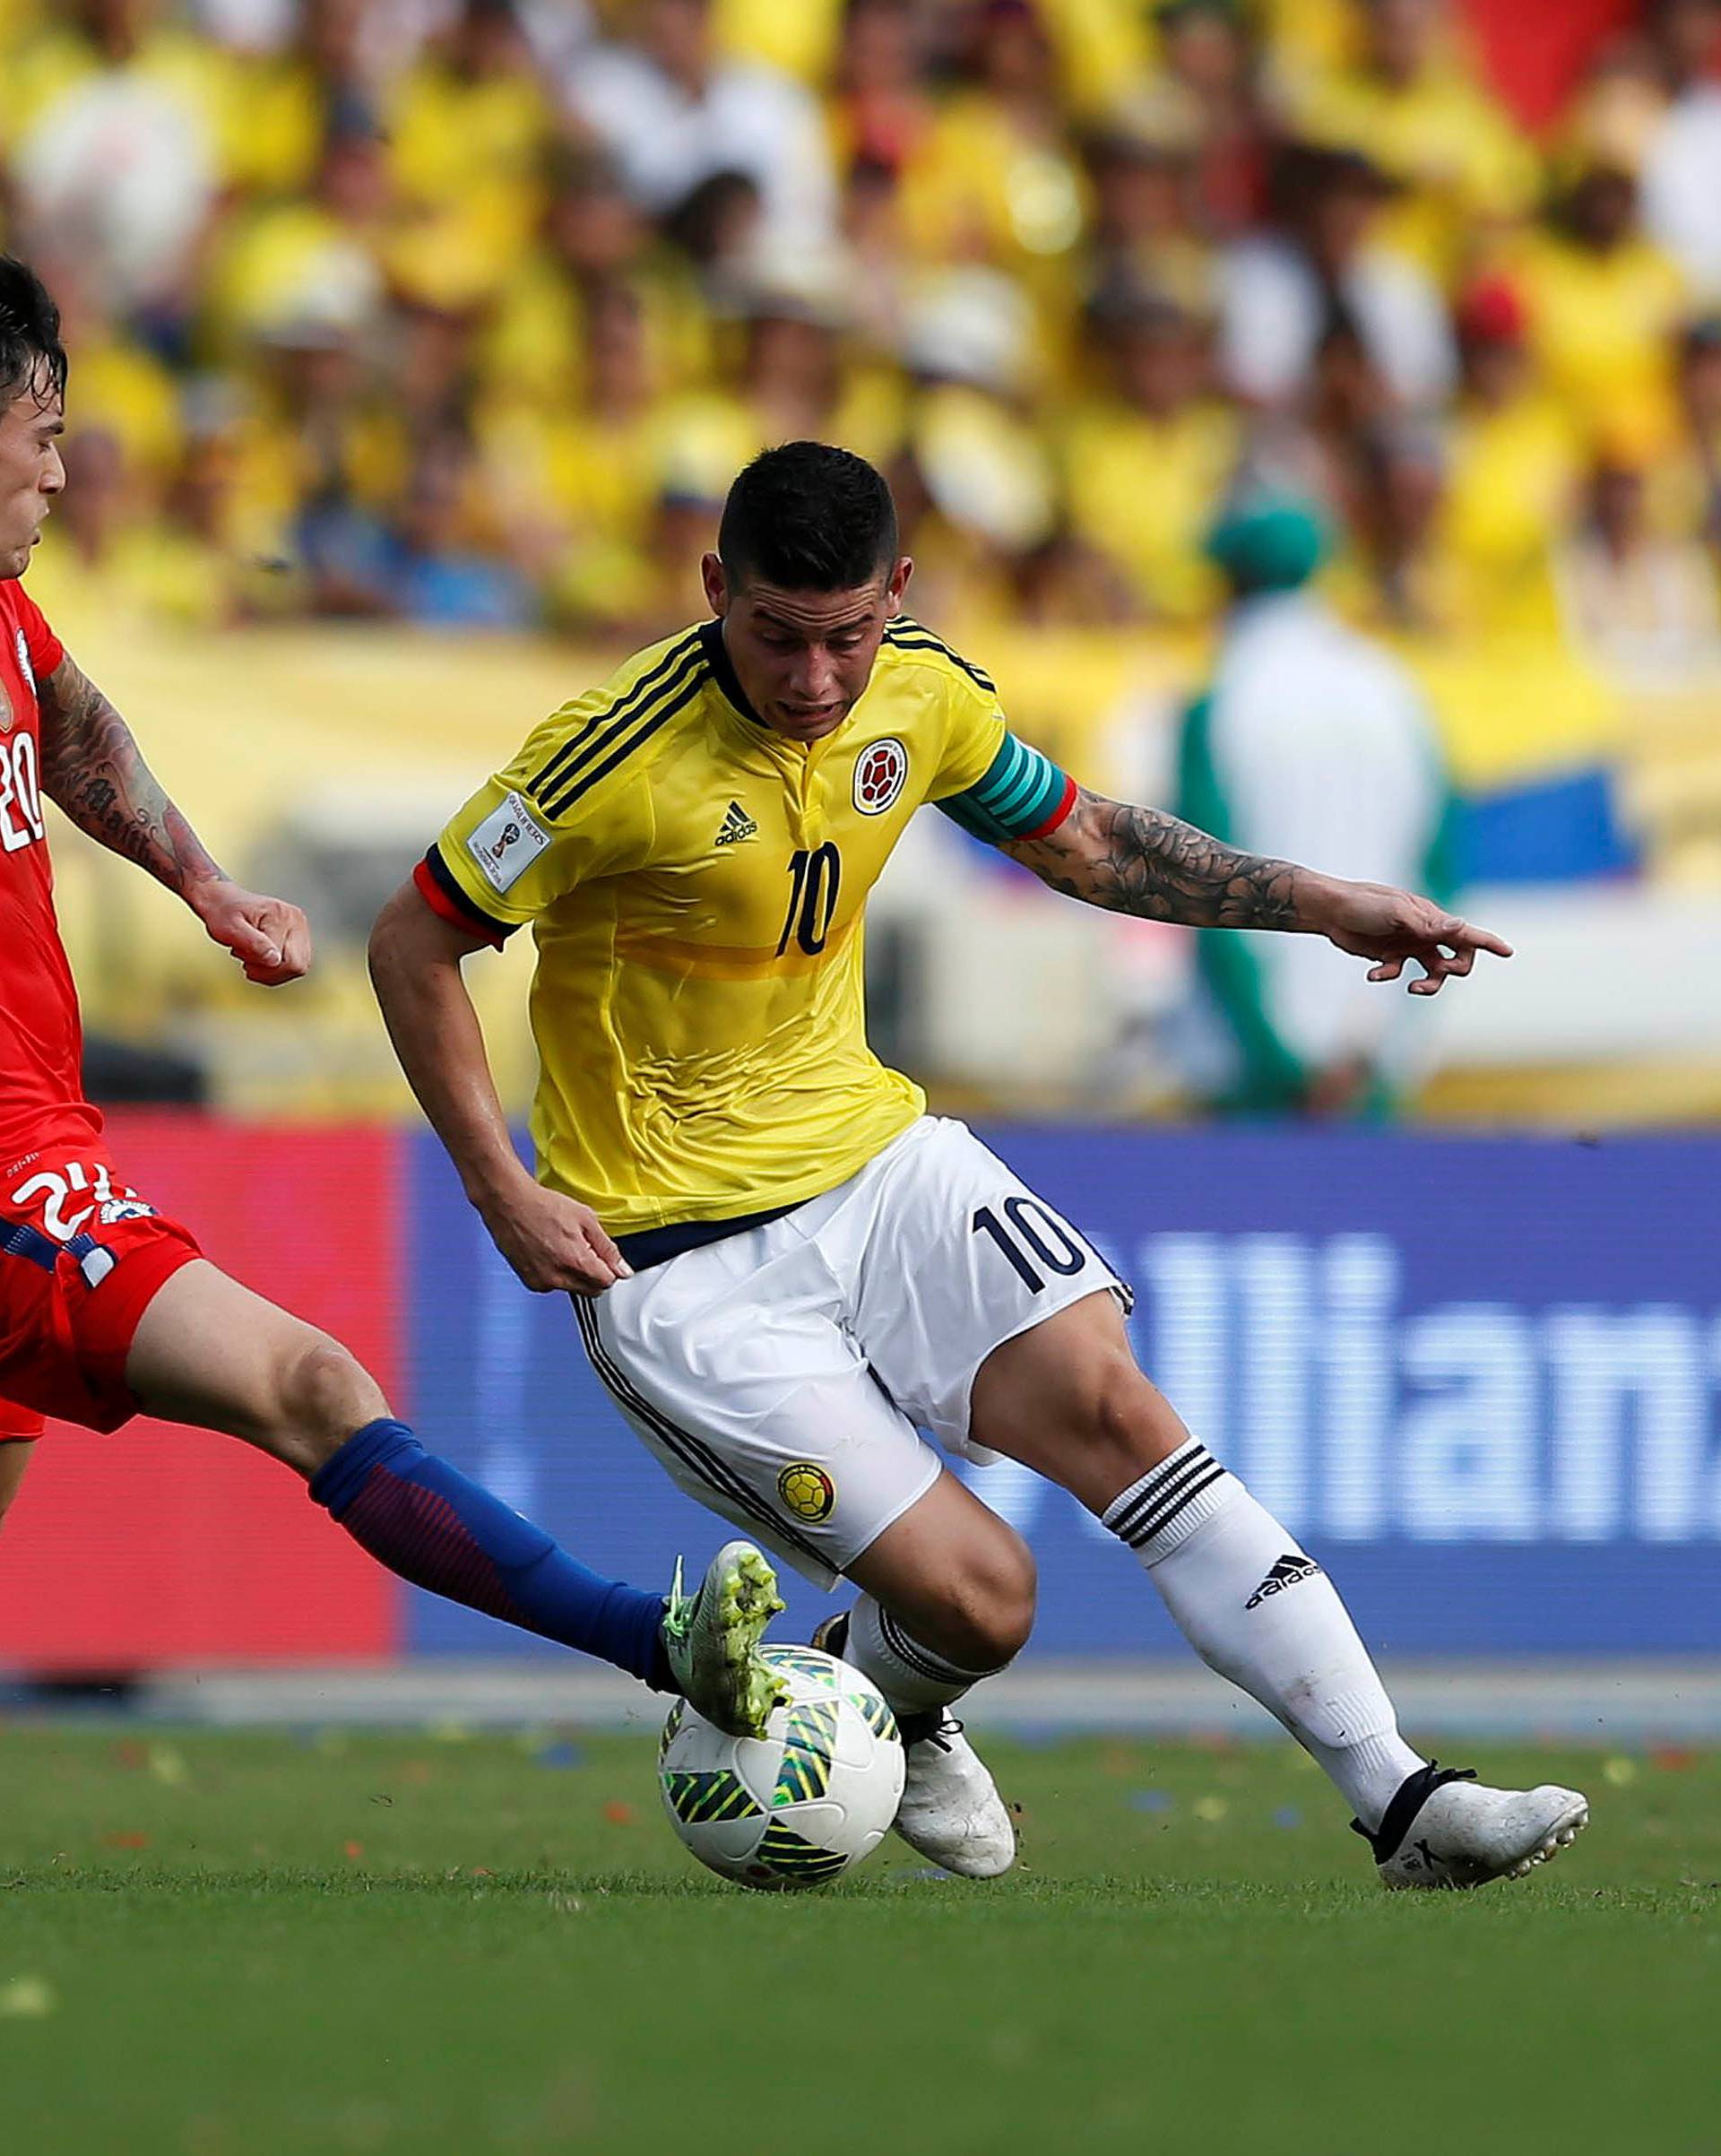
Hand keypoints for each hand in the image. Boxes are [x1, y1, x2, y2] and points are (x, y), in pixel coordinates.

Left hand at [190, 879, 312, 985]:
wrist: (221, 902)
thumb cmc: (222, 913)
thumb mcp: (230, 929)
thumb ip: (254, 944)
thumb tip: (275, 960)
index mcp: (281, 915)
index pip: (285, 960)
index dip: (261, 966)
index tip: (240, 954)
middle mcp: (296, 920)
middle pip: (297, 965)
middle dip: (269, 970)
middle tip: (246, 959)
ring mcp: (300, 928)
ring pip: (298, 967)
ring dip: (272, 970)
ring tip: (252, 956)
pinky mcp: (299, 936)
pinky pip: (295, 964)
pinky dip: (276, 968)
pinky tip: (260, 958)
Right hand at [480, 1176, 632, 1296]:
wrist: (509, 1203)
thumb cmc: (543, 1206)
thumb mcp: (586, 1219)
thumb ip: (607, 1248)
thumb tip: (623, 1269)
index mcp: (575, 1261)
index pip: (607, 1282)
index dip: (609, 1268)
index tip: (604, 1258)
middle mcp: (558, 1277)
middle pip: (591, 1290)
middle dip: (594, 1274)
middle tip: (585, 1250)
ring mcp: (541, 1282)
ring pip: (572, 1288)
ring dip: (575, 1274)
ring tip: (563, 1247)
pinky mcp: (529, 1281)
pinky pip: (553, 1286)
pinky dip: (556, 1274)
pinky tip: (550, 1252)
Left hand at [1311, 878, 1512, 996]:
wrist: (1331, 911)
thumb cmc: (1365, 904)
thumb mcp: (1397, 913)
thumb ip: (1428, 925)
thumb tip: (1461, 926)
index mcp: (1432, 919)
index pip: (1467, 933)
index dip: (1489, 943)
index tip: (1508, 952)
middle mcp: (1425, 933)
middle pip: (1457, 958)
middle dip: (1456, 970)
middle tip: (1440, 971)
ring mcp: (1408, 945)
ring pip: (1432, 972)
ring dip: (1428, 984)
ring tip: (1411, 986)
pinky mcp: (1389, 956)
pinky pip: (1398, 973)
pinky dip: (1388, 976)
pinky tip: (1373, 973)